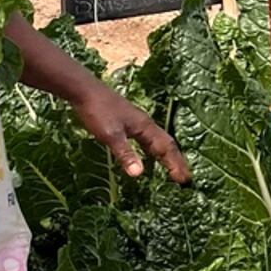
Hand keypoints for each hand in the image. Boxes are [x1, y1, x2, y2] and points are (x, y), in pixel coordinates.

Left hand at [71, 82, 189, 182]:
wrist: (85, 90)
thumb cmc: (98, 111)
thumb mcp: (111, 135)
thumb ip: (125, 154)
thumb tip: (138, 173)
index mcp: (145, 127)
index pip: (166, 148)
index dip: (175, 164)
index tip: (185, 180)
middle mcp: (145, 124)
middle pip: (167, 144)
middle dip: (176, 161)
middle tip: (185, 178)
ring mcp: (136, 122)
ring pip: (157, 141)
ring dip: (166, 155)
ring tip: (172, 169)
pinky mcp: (127, 122)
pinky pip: (146, 139)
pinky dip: (152, 150)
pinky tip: (148, 155)